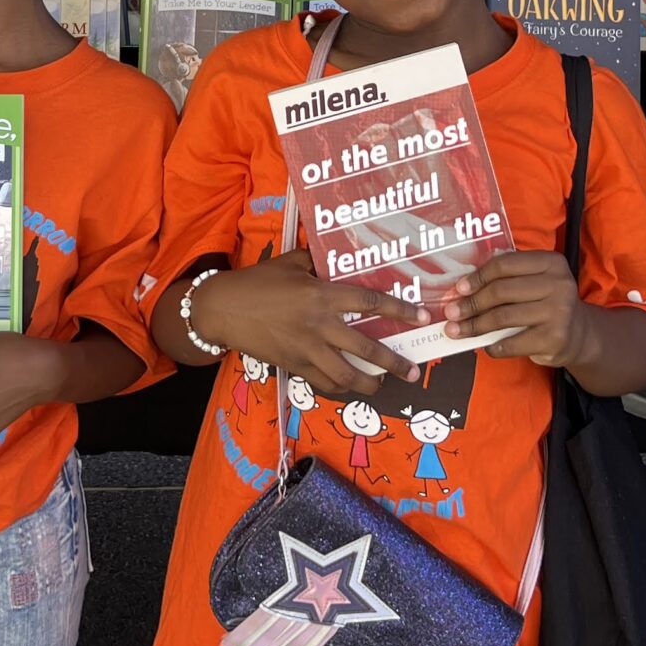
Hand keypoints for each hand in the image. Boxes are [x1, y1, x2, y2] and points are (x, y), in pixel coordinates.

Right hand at [190, 251, 416, 399]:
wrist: (223, 309)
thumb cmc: (257, 281)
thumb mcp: (290, 262)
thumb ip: (317, 262)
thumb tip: (336, 257)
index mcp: (322, 295)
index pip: (370, 302)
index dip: (399, 310)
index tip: (421, 317)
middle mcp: (319, 325)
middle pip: (366, 349)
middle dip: (393, 363)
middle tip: (412, 371)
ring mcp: (307, 350)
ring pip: (346, 376)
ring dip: (369, 384)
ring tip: (382, 385)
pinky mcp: (294, 366)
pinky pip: (323, 382)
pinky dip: (339, 387)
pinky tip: (348, 386)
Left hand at [442, 250, 598, 369]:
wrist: (579, 334)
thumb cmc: (545, 303)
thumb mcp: (535, 281)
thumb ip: (507, 278)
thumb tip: (461, 290)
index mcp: (550, 262)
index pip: (505, 265)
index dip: (478, 277)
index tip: (460, 289)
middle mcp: (558, 284)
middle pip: (501, 291)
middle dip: (471, 304)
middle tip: (451, 313)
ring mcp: (559, 312)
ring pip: (503, 317)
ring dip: (475, 326)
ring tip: (457, 331)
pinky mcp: (555, 338)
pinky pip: (513, 342)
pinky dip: (494, 346)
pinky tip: (486, 346)